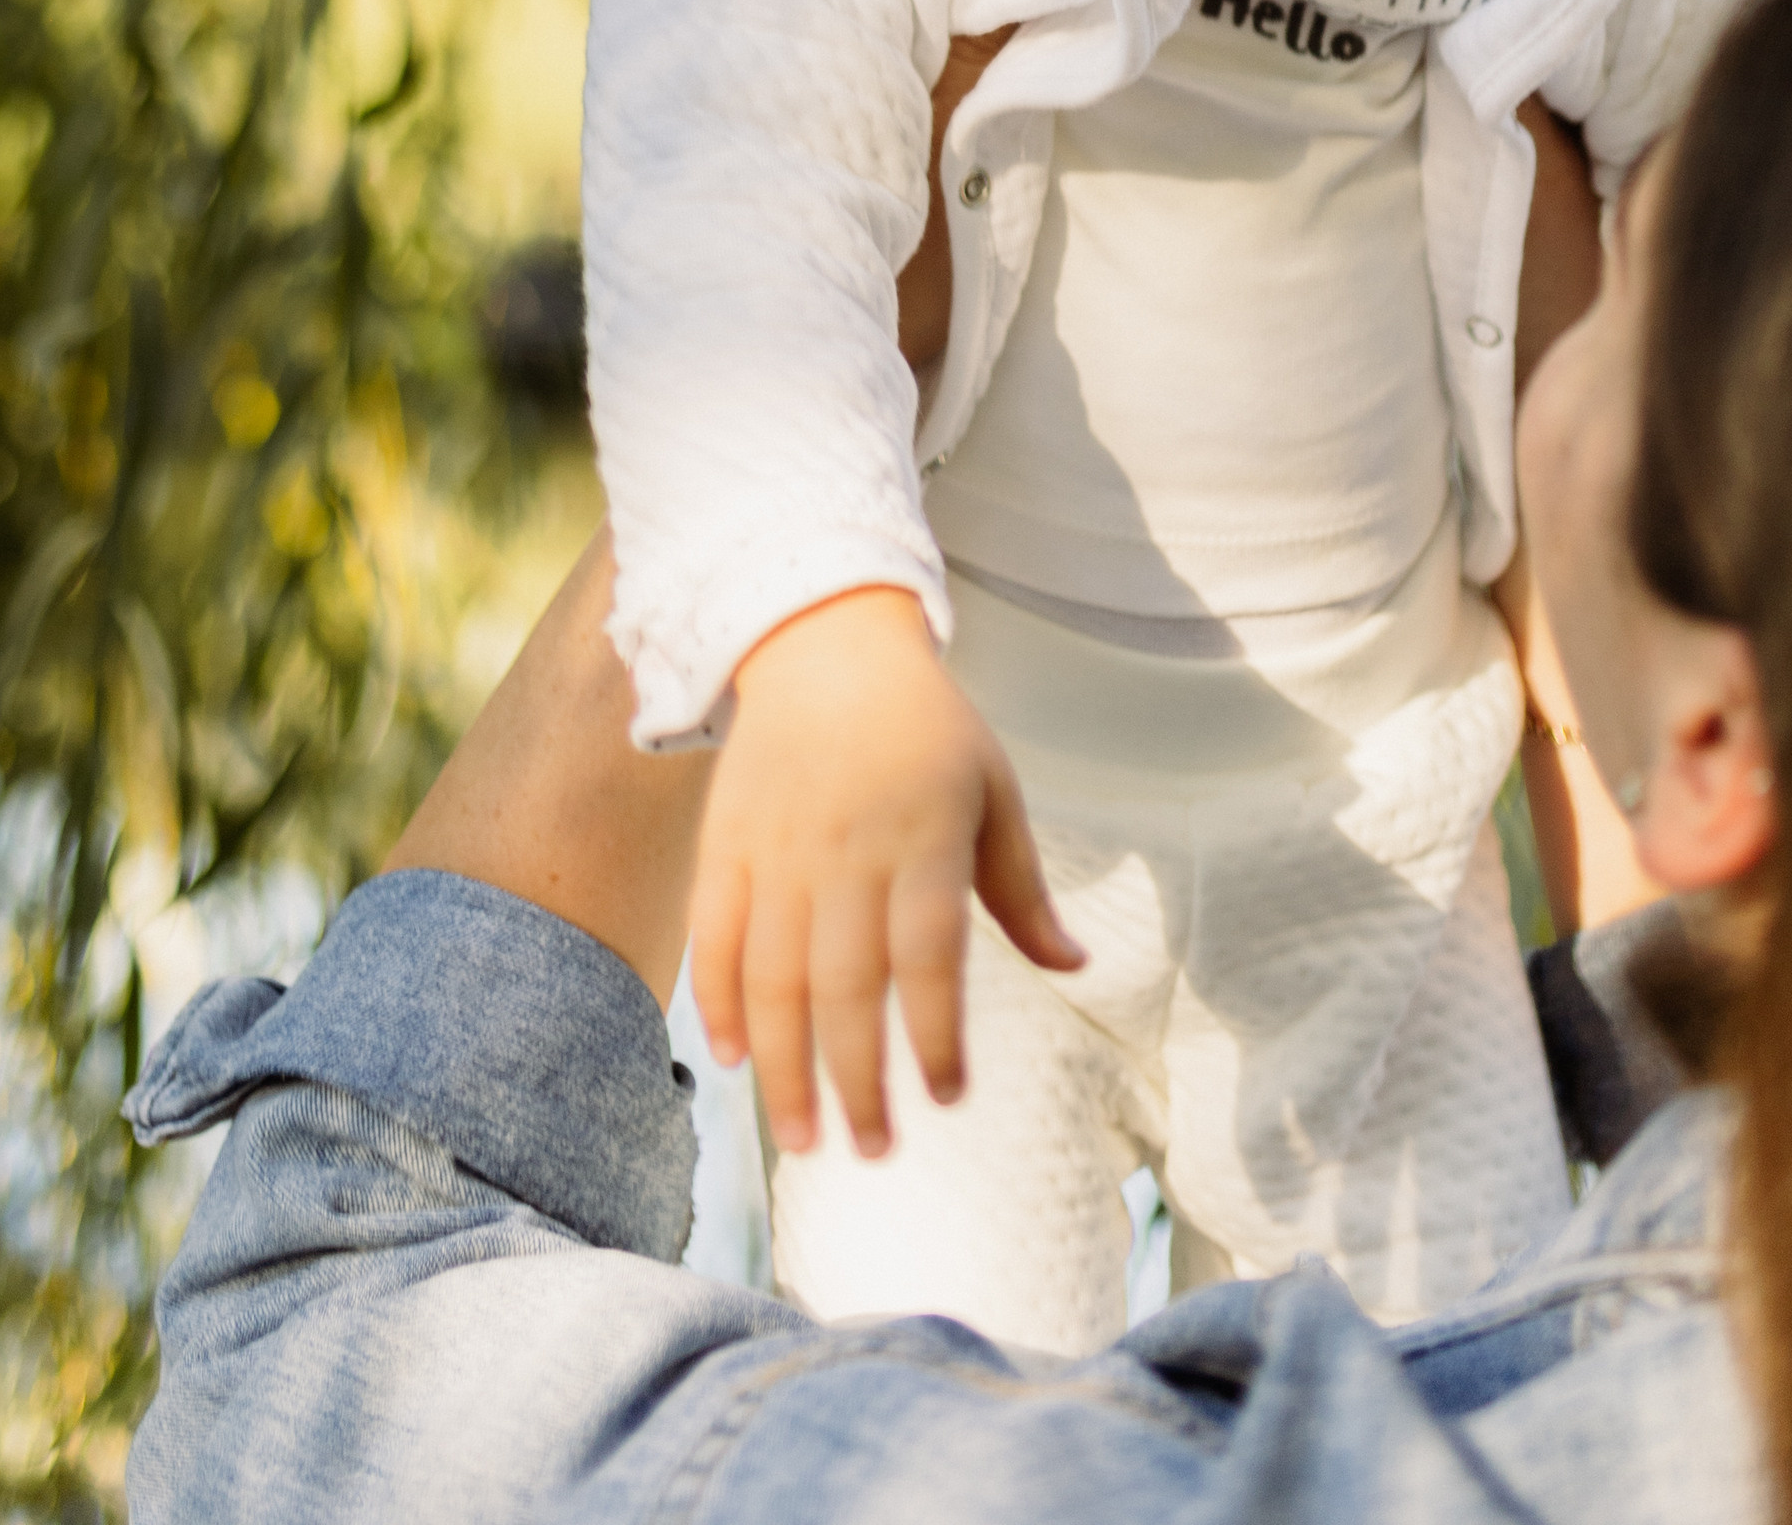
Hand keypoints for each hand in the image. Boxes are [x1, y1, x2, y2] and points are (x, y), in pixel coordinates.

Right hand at [689, 583, 1082, 1156]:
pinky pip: (715, 935)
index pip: (928, 956)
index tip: (947, 1098)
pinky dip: (717, 1001)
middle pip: (844, 985)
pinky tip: (730, 1060)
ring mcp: (776, 849)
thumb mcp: (993, 789)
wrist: (823, 638)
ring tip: (803, 1138)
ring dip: (783, 1067)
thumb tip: (1077, 966)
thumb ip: (1023, 889)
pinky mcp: (724, 844)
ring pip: (772, 976)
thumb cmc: (926, 727)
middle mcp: (845, 850)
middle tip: (871, 1153)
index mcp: (922, 837)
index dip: (935, 1034)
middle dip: (857, 1080)